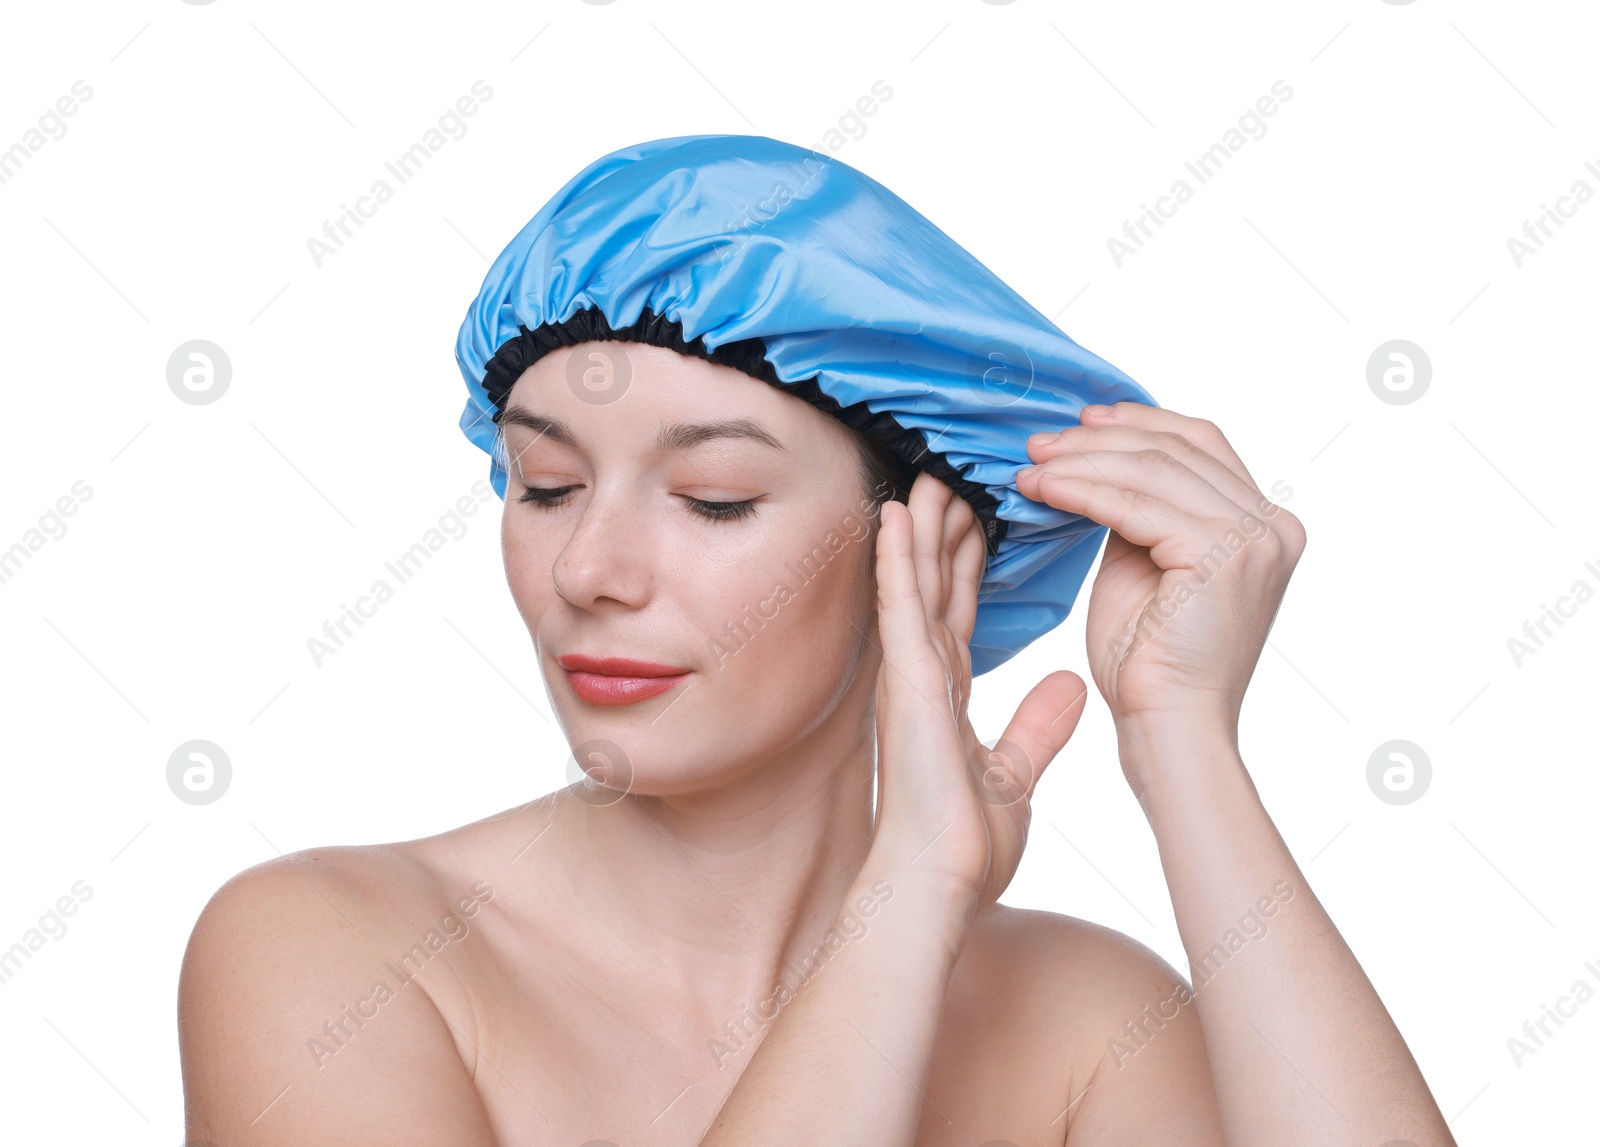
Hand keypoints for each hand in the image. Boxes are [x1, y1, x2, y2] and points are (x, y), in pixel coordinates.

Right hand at [867, 472, 1086, 911]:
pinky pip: (898, 608)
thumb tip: (1073, 688)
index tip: (982, 515)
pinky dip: (895, 560)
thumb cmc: (962, 845)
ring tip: (928, 473)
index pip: (960, 609)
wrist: (940, 884)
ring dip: (918, 526)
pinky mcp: (905, 683)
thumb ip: (1038, 726)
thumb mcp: (1014, 773)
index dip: (968, 561)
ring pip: (913, 582)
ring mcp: (909, 675)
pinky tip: (895, 515)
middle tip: (956, 472)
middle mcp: (923, 675)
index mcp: (946, 692)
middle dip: (945, 528)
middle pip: (934, 584)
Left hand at [1016, 402, 1305, 789]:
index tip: (1081, 421)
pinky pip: (1135, 506)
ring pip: (1152, 470)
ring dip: (1082, 462)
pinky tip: (1043, 490)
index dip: (1140, 422)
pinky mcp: (1225, 555)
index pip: (1201, 445)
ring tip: (1031, 466)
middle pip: (1177, 448)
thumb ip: (1141, 512)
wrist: (1169, 729)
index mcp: (1266, 525)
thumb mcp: (1145, 565)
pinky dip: (1082, 490)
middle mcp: (1273, 525)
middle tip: (1040, 441)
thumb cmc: (1150, 663)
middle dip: (1100, 439)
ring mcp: (1256, 538)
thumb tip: (1098, 460)